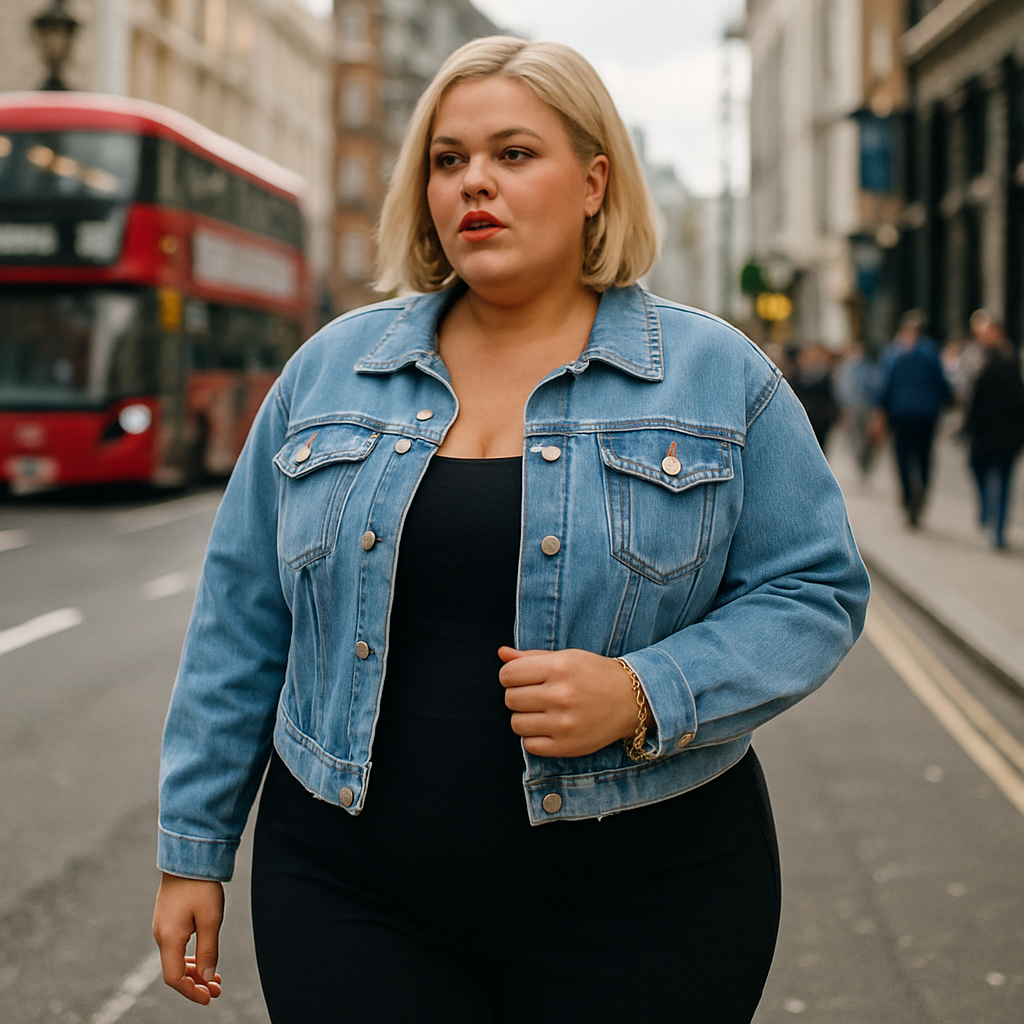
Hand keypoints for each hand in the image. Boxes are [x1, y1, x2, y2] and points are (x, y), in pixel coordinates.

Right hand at [152, 873, 224, 1003]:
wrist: (187, 857)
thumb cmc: (201, 886)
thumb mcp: (211, 918)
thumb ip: (208, 950)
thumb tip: (208, 977)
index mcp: (169, 938)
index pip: (174, 978)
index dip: (191, 991)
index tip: (209, 998)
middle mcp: (160, 935)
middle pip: (174, 970)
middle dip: (195, 983)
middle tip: (217, 990)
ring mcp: (162, 926)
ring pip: (175, 958)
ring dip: (194, 970)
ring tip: (214, 977)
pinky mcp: (166, 918)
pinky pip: (175, 945)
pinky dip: (189, 956)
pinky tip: (202, 957)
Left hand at [498, 647, 639, 757]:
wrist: (630, 700)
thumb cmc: (593, 674)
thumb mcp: (565, 657)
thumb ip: (530, 657)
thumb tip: (501, 654)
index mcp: (559, 668)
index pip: (508, 675)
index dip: (510, 676)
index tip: (522, 678)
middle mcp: (561, 696)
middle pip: (510, 699)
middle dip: (519, 695)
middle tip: (536, 694)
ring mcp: (564, 724)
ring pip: (516, 723)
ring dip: (525, 717)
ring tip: (542, 711)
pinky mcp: (567, 746)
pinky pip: (529, 745)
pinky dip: (534, 737)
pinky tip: (549, 727)